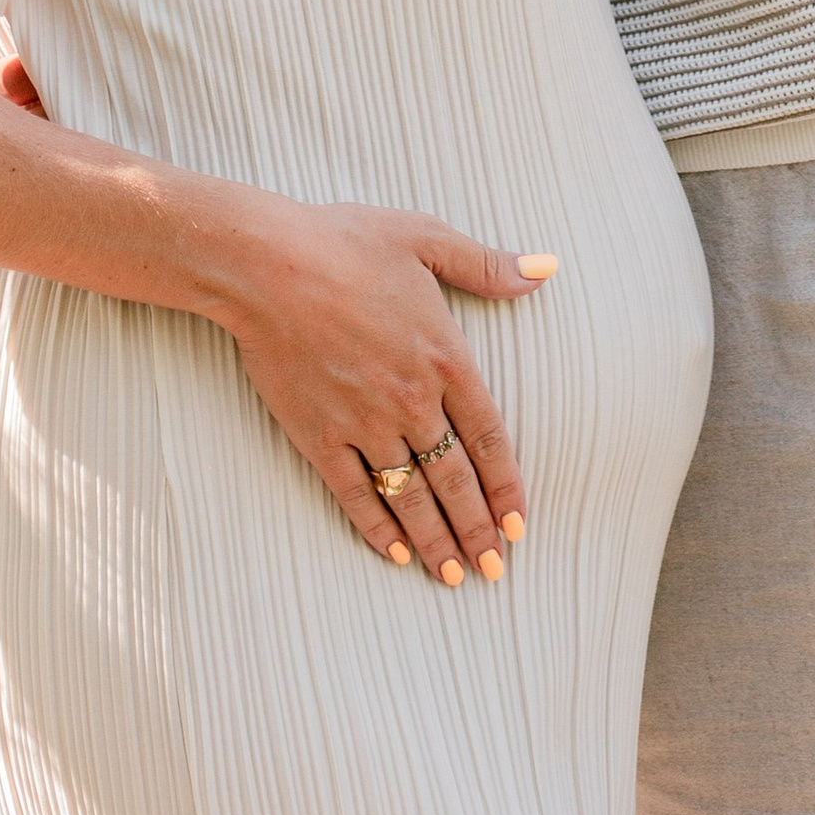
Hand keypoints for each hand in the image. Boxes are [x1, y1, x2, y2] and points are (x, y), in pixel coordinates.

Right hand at [211, 197, 549, 588]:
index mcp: (445, 356)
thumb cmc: (345, 242)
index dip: (506, 486)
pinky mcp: (320, 436)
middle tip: (493, 571)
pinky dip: (378, 528)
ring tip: (453, 576)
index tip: (519, 524)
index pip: (489, 438)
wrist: (268, 264)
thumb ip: (486, 265)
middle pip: (454, 481)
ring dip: (436, 541)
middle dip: (478, 530)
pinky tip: (395, 553)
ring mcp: (365, 423)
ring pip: (411, 496)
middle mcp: (411, 400)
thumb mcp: (426, 238)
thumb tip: (545, 269)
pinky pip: (356, 495)